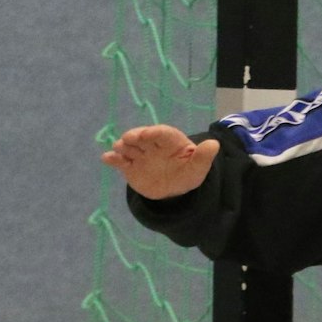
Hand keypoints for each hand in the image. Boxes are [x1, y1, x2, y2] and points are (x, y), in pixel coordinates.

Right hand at [102, 125, 220, 199]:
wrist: (173, 188)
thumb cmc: (187, 173)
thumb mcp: (198, 168)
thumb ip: (204, 157)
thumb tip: (214, 144)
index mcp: (170, 141)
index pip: (161, 133)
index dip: (154, 132)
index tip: (147, 134)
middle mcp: (152, 144)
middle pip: (141, 137)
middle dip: (135, 136)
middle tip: (129, 139)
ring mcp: (140, 154)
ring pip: (128, 147)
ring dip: (122, 146)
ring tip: (119, 149)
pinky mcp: (129, 166)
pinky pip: (119, 161)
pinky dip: (113, 159)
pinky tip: (106, 158)